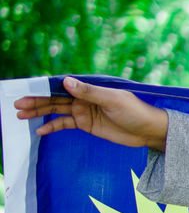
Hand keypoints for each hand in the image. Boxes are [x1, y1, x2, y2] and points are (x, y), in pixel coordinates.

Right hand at [14, 76, 167, 150]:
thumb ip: (89, 93)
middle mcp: (83, 97)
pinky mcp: (86, 124)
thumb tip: (66, 81)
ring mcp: (83, 111)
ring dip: (39, 112)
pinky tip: (39, 131)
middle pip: (55, 98)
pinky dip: (52, 126)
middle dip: (36, 101)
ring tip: (20, 115)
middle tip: (17, 105)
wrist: (148, 130)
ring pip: (56, 110)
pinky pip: (65, 124)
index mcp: (89, 88)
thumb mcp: (113, 101)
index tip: (26, 90)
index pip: (62, 85)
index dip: (44, 88)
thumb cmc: (135, 111)